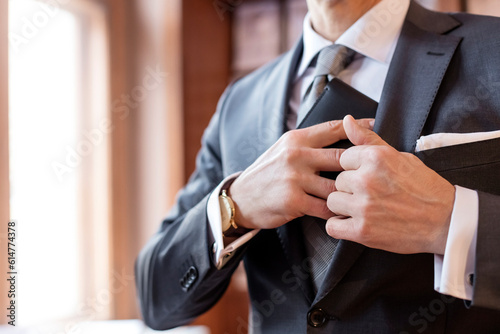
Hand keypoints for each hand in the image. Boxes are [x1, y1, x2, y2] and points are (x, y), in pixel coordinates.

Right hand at [229, 119, 374, 229]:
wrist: (242, 197)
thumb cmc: (268, 172)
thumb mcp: (283, 148)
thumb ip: (308, 141)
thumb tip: (340, 129)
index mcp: (296, 139)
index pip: (333, 129)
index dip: (357, 127)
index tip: (376, 126)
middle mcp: (296, 155)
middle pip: (341, 157)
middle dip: (360, 166)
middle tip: (377, 172)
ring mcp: (295, 178)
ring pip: (336, 185)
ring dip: (349, 193)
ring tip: (362, 197)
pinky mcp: (293, 200)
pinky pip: (325, 207)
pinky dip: (336, 211)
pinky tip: (343, 212)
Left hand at [326, 115, 454, 254]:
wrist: (445, 221)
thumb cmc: (424, 188)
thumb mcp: (399, 156)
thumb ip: (369, 139)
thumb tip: (347, 120)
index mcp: (375, 158)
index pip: (343, 159)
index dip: (355, 169)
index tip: (370, 177)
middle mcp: (366, 180)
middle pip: (338, 182)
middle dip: (351, 188)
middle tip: (372, 195)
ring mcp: (363, 207)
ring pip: (332, 202)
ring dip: (345, 207)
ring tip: (365, 209)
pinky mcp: (362, 231)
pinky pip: (332, 226)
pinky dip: (340, 227)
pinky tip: (355, 223)